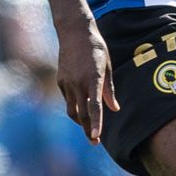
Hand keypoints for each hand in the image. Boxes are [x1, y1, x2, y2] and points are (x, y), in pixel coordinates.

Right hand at [56, 22, 118, 142]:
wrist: (74, 32)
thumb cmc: (96, 49)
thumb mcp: (107, 67)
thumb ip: (109, 90)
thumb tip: (114, 109)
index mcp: (92, 79)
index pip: (94, 106)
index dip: (96, 123)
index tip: (96, 137)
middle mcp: (77, 83)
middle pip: (81, 113)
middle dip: (88, 129)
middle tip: (95, 142)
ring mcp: (66, 83)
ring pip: (72, 109)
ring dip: (80, 121)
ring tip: (89, 130)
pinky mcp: (60, 81)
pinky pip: (68, 99)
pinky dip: (75, 107)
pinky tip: (81, 110)